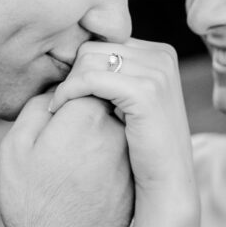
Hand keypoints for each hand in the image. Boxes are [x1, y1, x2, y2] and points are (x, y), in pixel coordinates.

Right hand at [0, 93, 133, 226]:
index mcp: (86, 116)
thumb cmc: (32, 203)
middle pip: (103, 103)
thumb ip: (37, 108)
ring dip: (95, 138)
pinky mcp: (134, 181)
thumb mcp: (15, 149)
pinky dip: (105, 162)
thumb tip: (56, 92)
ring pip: (113, 131)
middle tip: (62, 140)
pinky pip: (120, 158)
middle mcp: (116, 133)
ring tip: (71, 164)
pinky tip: (84, 183)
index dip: (67, 93)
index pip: (86, 80)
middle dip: (84, 112)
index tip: (54, 113)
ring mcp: (129, 158)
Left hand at [48, 39, 196, 209]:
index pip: (104, 43)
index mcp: (160, 54)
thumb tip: (76, 57)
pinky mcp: (144, 91)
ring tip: (58, 107)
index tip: (65, 93)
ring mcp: (157, 72)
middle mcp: (162, 56)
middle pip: (93, 48)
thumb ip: (116, 76)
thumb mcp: (133, 103)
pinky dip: (68, 92)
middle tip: (59, 102)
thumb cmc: (144, 150)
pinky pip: (89, 79)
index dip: (80, 68)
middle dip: (72, 75)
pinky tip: (57, 109)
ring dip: (67, 84)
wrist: (167, 183)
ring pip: (88, 60)